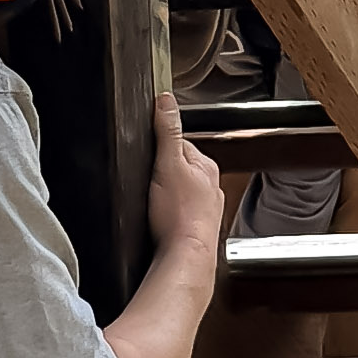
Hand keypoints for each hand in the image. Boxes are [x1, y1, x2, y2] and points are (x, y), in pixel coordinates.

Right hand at [144, 91, 225, 280]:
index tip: (147, 156)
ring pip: (177, 191)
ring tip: (154, 203)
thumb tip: (165, 100)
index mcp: (206, 166)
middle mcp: (210, 186)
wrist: (185, 257)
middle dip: (160, 173)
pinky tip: (159, 219)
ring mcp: (204, 207)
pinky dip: (167, 213)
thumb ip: (167, 130)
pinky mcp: (194, 226)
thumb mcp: (168, 163)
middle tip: (149, 185)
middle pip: (177, 167)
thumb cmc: (179, 215)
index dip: (158, 147)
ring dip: (164, 194)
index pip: (178, 143)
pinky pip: (176, 211)